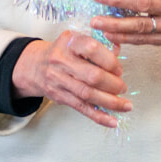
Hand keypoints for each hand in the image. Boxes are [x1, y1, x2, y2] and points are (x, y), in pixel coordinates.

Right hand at [12, 31, 128, 126]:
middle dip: (112, 84)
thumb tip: (118, 50)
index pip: (91, 48)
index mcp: (69, 42)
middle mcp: (61, 60)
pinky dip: (99, 116)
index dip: (109, 60)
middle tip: (122, 87)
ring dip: (110, 102)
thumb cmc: (62, 52)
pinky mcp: (59, 96)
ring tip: (125, 105)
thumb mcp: (76, 40)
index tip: (118, 69)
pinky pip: (81, 108)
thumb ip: (98, 44)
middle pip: (91, 75)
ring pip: (88, 94)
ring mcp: (59, 80)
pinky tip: (112, 121)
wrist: (35, 66)